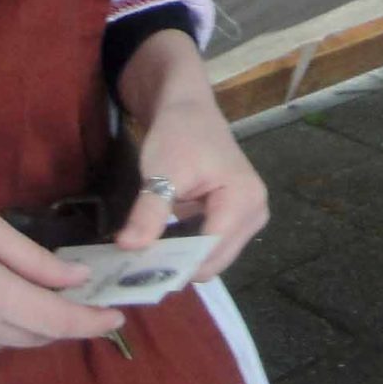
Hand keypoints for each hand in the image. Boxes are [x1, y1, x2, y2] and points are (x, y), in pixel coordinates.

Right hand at [0, 171, 123, 365]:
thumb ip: (37, 260)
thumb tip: (78, 280)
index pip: (56, 321)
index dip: (91, 322)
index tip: (118, 316)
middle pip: (36, 335)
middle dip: (63, 319)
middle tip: (83, 293)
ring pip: (8, 341)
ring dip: (27, 321)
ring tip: (27, 286)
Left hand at [110, 88, 269, 279]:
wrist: (188, 110)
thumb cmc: (179, 134)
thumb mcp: (161, 172)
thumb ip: (149, 212)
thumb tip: (128, 248)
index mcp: (244, 201)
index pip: (211, 252)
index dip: (176, 264)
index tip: (139, 273)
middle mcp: (255, 213)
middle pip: (215, 260)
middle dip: (179, 266)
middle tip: (138, 268)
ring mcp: (248, 217)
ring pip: (212, 257)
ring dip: (181, 260)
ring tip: (147, 257)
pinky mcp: (236, 218)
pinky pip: (211, 246)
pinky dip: (186, 250)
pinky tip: (161, 245)